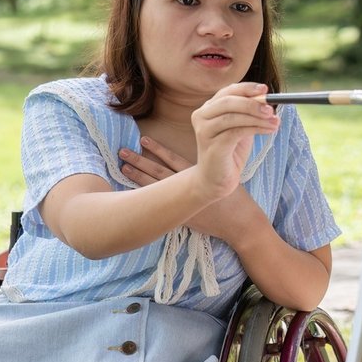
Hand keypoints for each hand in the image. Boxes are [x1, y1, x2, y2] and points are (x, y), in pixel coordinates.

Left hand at [118, 132, 263, 240]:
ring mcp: (181, 204)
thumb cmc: (237, 198)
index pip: (172, 159)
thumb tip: (214, 143)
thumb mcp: (229, 172)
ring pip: (154, 188)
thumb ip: (217, 161)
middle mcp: (186, 188)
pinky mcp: (181, 218)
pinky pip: (159, 206)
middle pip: (157, 172)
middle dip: (139, 161)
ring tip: (123, 167)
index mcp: (197, 174)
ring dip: (138, 177)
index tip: (143, 139)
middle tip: (122, 152)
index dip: (157, 149)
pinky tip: (133, 195)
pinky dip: (146, 199)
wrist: (240, 223)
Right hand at [188, 82, 279, 200]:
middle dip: (253, 103)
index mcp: (208, 108)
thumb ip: (249, 114)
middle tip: (271, 109)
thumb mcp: (241, 127)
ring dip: (257, 118)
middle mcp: (202, 116)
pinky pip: (236, 132)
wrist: (217, 180)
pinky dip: (255, 128)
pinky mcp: (212, 146)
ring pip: (233, 116)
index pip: (227, 91)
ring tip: (274, 122)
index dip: (247, 88)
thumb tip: (267, 102)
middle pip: (228, 101)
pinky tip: (268, 131)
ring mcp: (204, 131)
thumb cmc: (230, 152)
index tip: (265, 90)